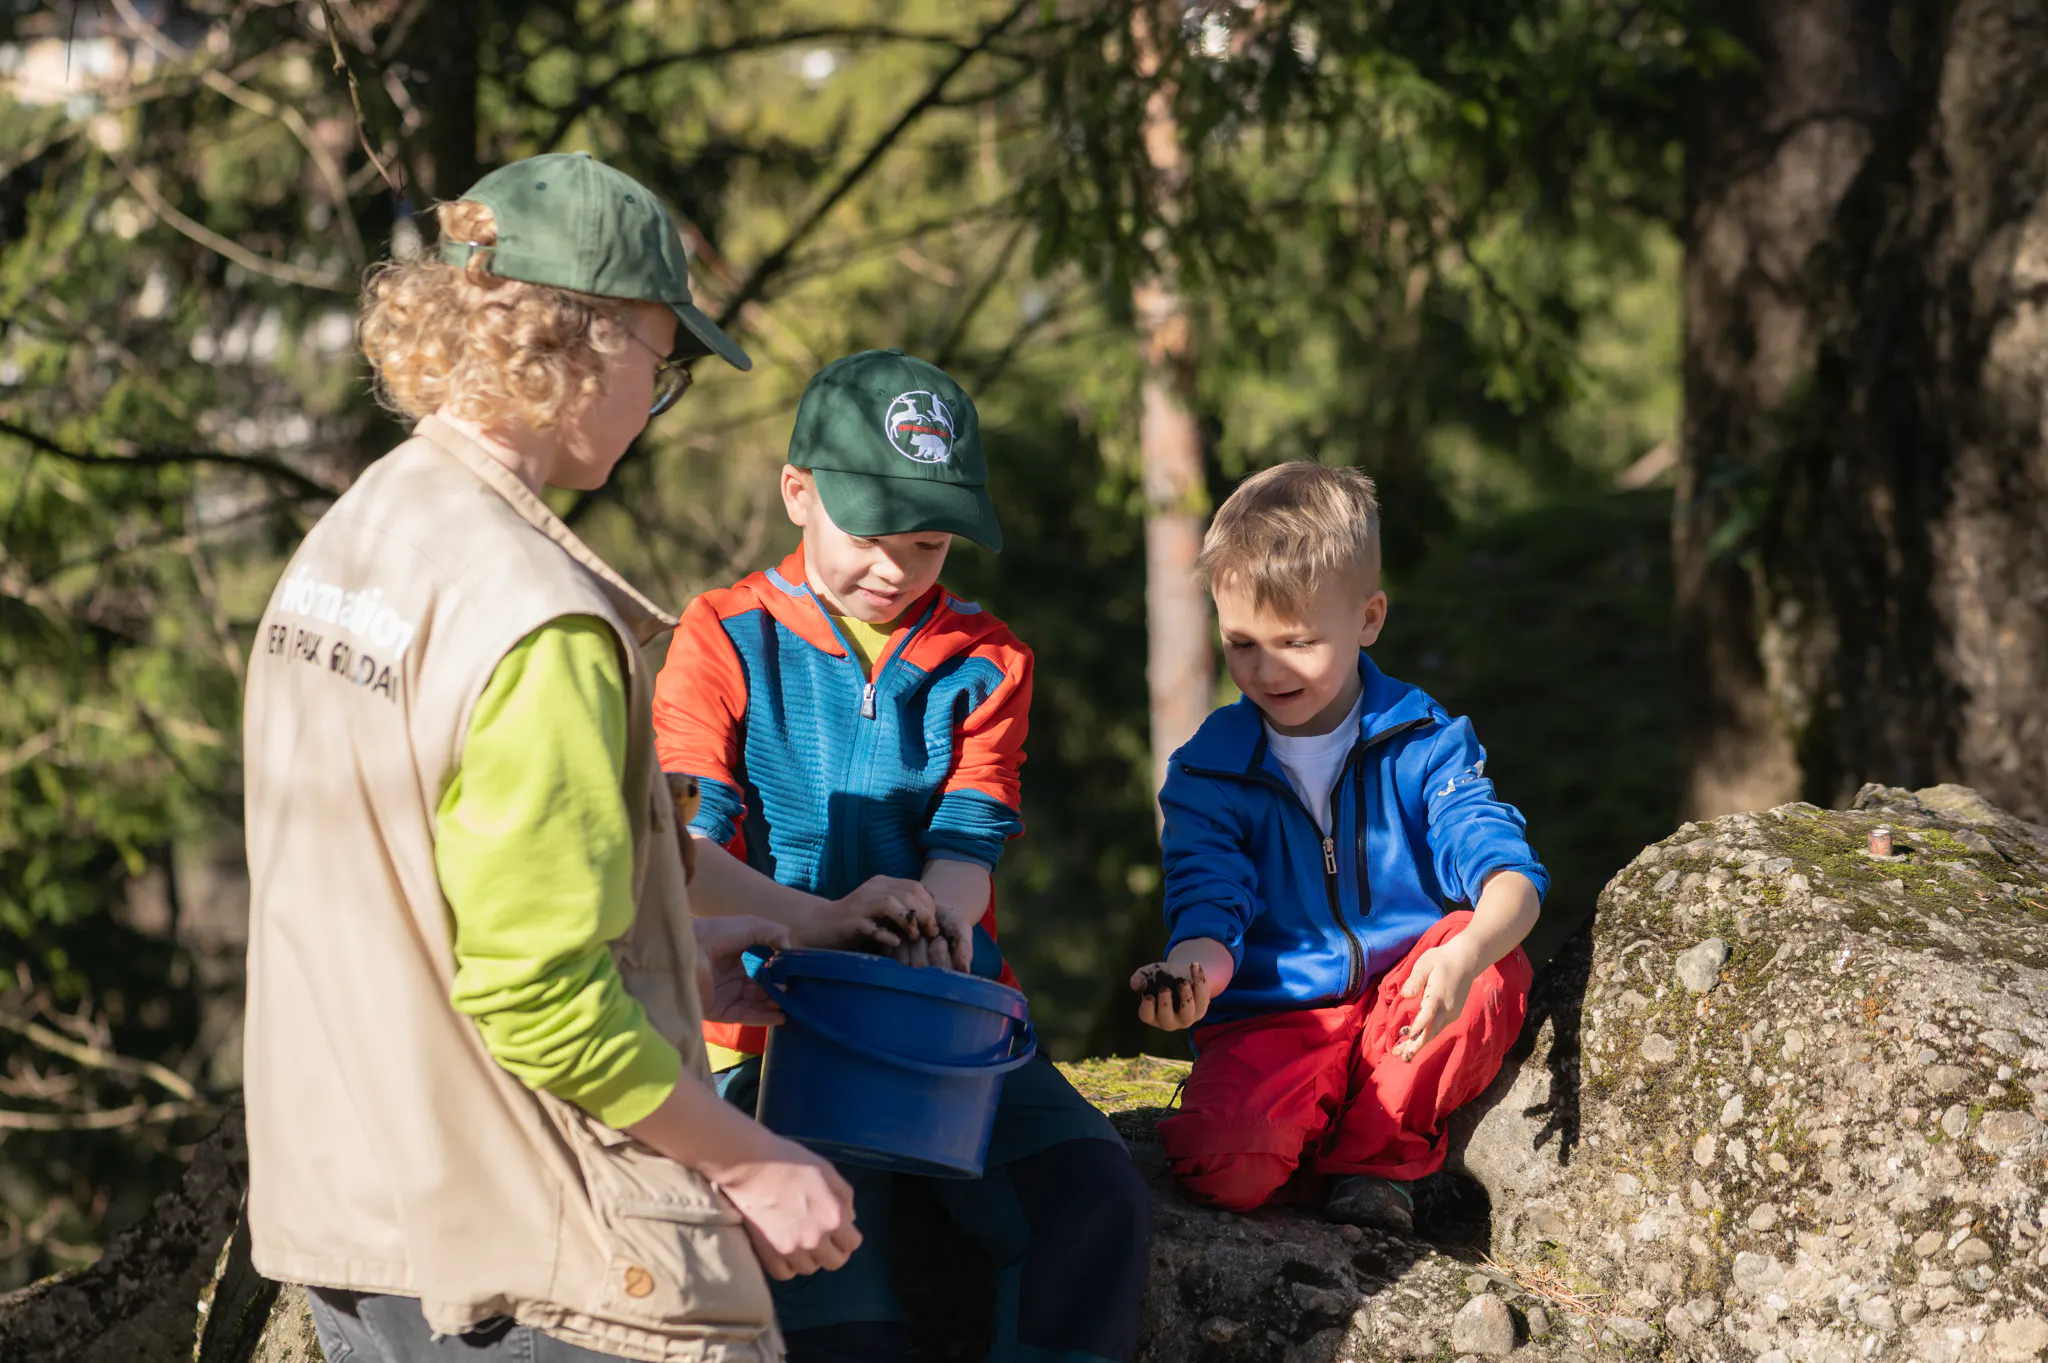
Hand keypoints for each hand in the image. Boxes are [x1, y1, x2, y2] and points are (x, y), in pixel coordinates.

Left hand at [692, 914, 789, 1026]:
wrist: (688, 951)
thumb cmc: (717, 934)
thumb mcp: (751, 925)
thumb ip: (774, 933)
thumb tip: (791, 950)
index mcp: (736, 957)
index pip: (762, 968)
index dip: (778, 971)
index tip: (797, 974)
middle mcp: (731, 978)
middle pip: (761, 989)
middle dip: (779, 991)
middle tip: (796, 992)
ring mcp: (725, 996)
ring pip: (756, 1004)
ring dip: (774, 1005)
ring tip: (791, 1004)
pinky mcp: (719, 1012)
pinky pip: (745, 1016)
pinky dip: (764, 1018)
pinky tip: (781, 1016)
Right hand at [705, 1137, 860, 1278]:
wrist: (749, 1165)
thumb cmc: (790, 1161)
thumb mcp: (827, 1170)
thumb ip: (844, 1196)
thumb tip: (850, 1218)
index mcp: (833, 1218)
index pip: (852, 1243)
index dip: (849, 1235)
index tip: (842, 1229)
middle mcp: (816, 1240)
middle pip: (835, 1262)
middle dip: (835, 1250)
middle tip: (826, 1237)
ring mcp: (791, 1251)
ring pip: (811, 1269)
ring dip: (812, 1257)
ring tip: (804, 1241)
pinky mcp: (768, 1255)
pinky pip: (786, 1274)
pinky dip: (789, 1265)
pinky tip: (787, 1250)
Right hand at [804, 876, 960, 967]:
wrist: (819, 927)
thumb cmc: (855, 924)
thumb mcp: (881, 912)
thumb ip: (901, 911)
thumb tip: (931, 921)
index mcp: (882, 884)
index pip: (916, 886)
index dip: (930, 905)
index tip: (933, 925)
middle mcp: (873, 889)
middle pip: (909, 893)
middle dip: (926, 914)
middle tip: (930, 933)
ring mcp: (861, 904)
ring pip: (893, 903)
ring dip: (910, 921)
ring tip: (915, 937)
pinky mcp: (851, 922)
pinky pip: (873, 925)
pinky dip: (887, 934)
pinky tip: (895, 943)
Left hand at [891, 901, 973, 972]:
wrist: (924, 909)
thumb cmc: (945, 921)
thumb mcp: (959, 927)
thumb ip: (965, 946)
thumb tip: (965, 970)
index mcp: (945, 973)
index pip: (941, 969)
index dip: (940, 950)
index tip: (941, 938)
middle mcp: (925, 977)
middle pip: (921, 966)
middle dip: (923, 943)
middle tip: (927, 934)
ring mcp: (906, 971)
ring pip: (904, 961)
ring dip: (909, 941)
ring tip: (915, 934)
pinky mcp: (890, 962)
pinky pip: (890, 954)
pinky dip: (896, 940)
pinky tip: (902, 935)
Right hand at [1131, 962, 1209, 1030]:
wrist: (1184, 974)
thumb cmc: (1162, 977)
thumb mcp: (1149, 974)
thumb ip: (1140, 978)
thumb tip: (1136, 985)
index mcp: (1153, 1014)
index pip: (1147, 1016)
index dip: (1147, 1009)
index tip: (1148, 997)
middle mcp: (1170, 1020)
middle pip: (1167, 1020)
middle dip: (1165, 1005)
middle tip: (1164, 989)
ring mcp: (1187, 1017)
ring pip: (1187, 1013)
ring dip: (1185, 998)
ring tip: (1183, 983)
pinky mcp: (1201, 1009)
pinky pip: (1202, 998)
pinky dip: (1199, 981)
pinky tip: (1194, 967)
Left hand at [1393, 936, 1478, 1061]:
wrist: (1466, 960)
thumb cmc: (1441, 959)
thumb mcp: (1425, 963)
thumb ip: (1415, 979)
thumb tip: (1405, 994)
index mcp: (1438, 994)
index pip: (1429, 1013)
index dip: (1419, 1025)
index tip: (1409, 1036)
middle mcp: (1447, 1007)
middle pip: (1431, 1030)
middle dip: (1415, 1045)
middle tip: (1398, 1056)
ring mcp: (1451, 1012)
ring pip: (1434, 1032)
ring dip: (1418, 1044)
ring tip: (1400, 1054)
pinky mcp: (1452, 1014)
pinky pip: (1437, 1028)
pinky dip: (1425, 1036)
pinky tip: (1412, 1041)